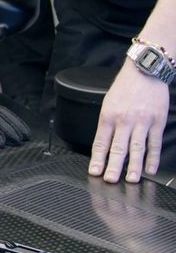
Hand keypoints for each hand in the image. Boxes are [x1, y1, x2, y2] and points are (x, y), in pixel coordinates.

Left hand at [88, 60, 169, 182]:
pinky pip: (154, 143)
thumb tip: (104, 145)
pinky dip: (153, 158)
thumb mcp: (108, 103)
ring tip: (130, 180)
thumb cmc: (125, 87)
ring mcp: (142, 122)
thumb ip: (107, 123)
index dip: (97, 159)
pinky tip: (151, 169)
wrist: (145, 71)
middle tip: (110, 181)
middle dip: (113, 167)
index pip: (100, 142)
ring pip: (137, 148)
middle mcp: (124, 120)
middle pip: (118, 148)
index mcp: (108, 115)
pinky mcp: (157, 122)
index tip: (94, 172)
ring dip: (134, 167)